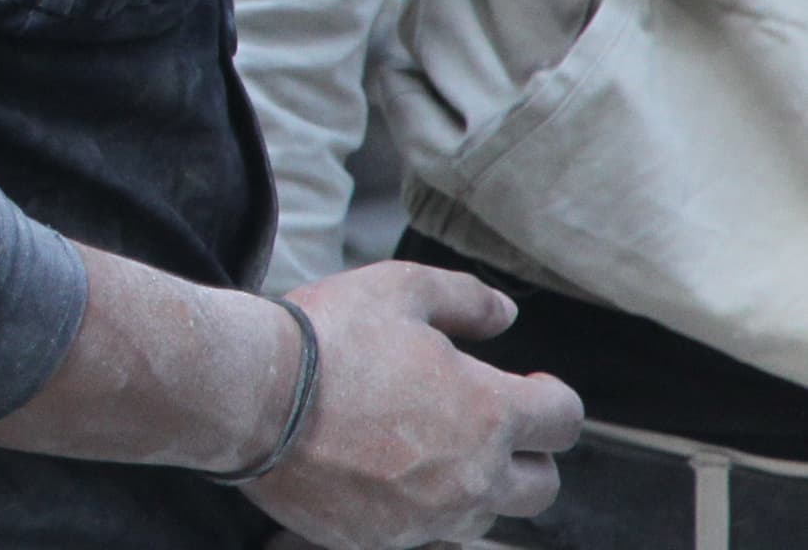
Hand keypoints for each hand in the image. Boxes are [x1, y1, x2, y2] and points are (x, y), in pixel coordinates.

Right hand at [242, 262, 581, 549]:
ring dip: (474, 486)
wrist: (249, 398)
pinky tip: (383, 474)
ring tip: (428, 450)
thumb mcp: (398, 289)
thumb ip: (465, 299)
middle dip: (527, 455)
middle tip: (486, 427)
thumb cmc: (326, 339)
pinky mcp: (384, 540)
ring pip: (485, 516)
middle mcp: (473, 476)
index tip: (530, 387)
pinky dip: (419, 508)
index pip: (564, 420)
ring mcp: (429, 517)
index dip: (552, 398)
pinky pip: (426, 534)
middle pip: (542, 486)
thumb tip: (506, 316)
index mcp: (489, 412)